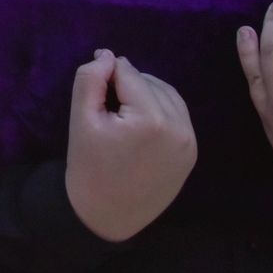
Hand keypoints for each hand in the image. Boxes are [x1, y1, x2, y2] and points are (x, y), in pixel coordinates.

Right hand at [64, 49, 195, 241]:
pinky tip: (140, 124)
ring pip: (167, 95)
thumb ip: (90, 79)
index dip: (107, 75)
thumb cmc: (88, 168)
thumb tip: (107, 55)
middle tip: (106, 106)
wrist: (105, 216)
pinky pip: (178, 115)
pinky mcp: (191, 153)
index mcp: (151, 120)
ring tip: (122, 112)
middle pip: (149, 82)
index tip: (94, 92)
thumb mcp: (81, 120)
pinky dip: (160, 110)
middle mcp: (178, 128)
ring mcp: (189, 142)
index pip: (129, 74)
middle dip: (127, 85)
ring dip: (145, 94)